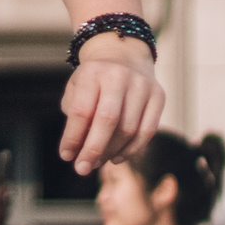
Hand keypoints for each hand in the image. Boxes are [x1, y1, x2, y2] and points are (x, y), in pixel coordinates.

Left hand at [58, 34, 163, 174]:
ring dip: (111, 152)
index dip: (73, 136)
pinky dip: (131, 149)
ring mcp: (142, 87)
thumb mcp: (76, 87)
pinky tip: (116, 158)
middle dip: (93, 149)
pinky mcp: (159, 96)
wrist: (123, 55)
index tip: (66, 156)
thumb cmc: (93, 79)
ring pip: (129, 129)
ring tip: (96, 163)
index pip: (82, 110)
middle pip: (108, 120)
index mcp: (93, 73)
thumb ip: (74, 114)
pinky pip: (147, 131)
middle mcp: (120, 77)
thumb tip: (75, 150)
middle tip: (81, 169)